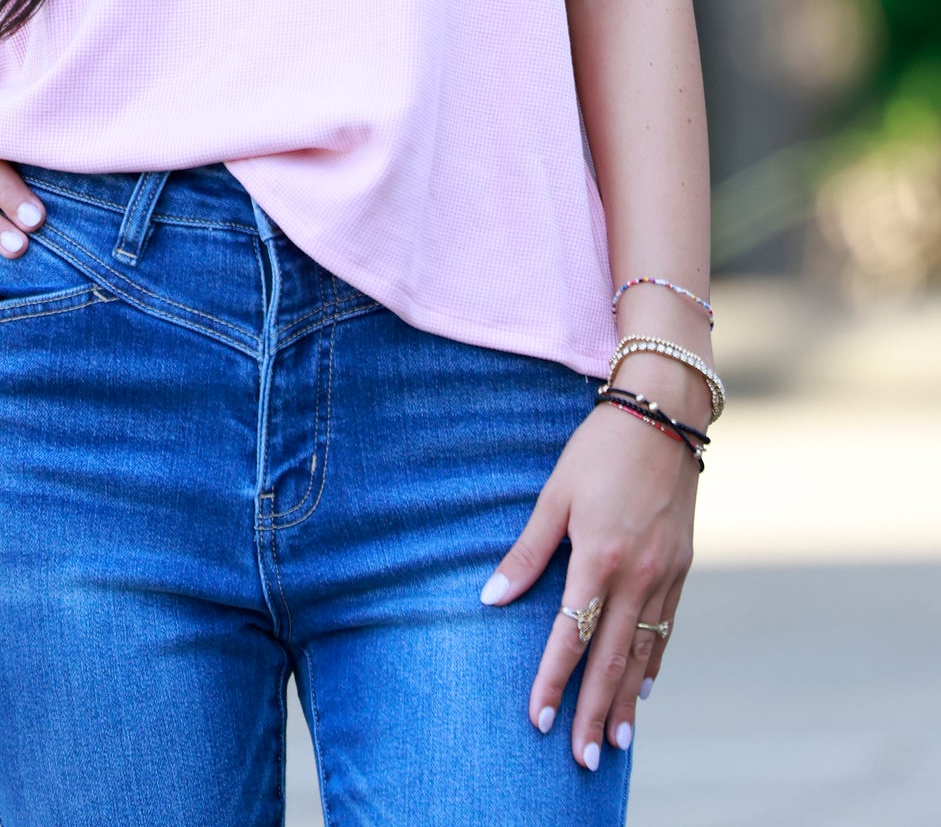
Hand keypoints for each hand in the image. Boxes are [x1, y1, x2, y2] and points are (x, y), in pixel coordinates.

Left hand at [480, 402, 696, 768]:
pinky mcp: (683, 566)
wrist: (665, 414)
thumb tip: (491, 599)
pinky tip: (644, 687)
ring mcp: (666, 575)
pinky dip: (653, 662)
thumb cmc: (599, 449)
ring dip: (627, 701)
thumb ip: (526, 553)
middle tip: (585, 760)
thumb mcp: (554, 495)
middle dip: (596, 713)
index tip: (538, 721)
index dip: (552, 682)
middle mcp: (637, 576)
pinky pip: (666, 628)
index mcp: (599, 559)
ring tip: (616, 742)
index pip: (571, 638)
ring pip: (643, 653)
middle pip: (612, 660)